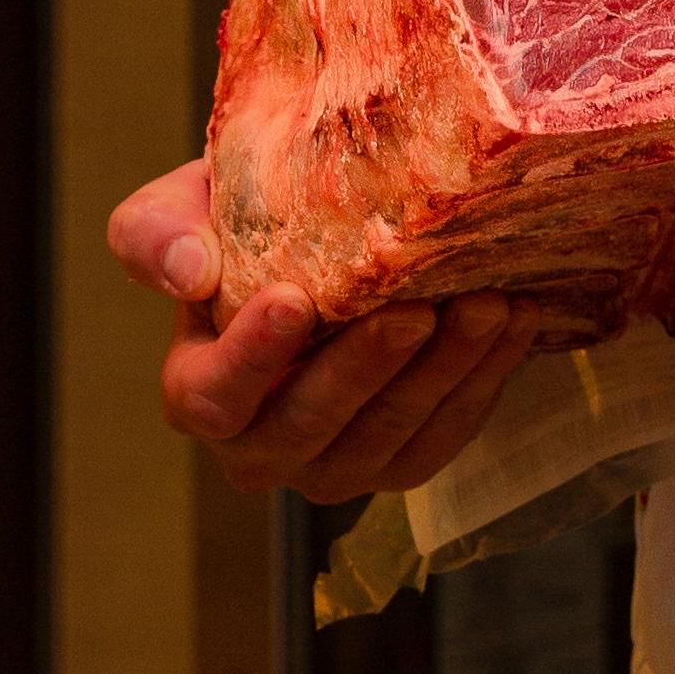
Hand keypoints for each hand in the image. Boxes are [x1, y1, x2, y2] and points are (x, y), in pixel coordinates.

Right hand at [104, 155, 555, 505]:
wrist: (317, 242)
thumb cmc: (243, 224)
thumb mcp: (186, 208)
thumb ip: (158, 232)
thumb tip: (190, 270)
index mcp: (199, 393)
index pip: (213, 397)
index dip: (251, 357)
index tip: (294, 299)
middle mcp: (261, 449)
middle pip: (309, 427)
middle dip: (367, 367)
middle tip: (417, 306)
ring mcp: (337, 465)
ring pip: (389, 436)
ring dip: (443, 371)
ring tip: (486, 304)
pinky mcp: (402, 461)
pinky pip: (445, 436)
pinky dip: (484, 378)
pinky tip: (516, 318)